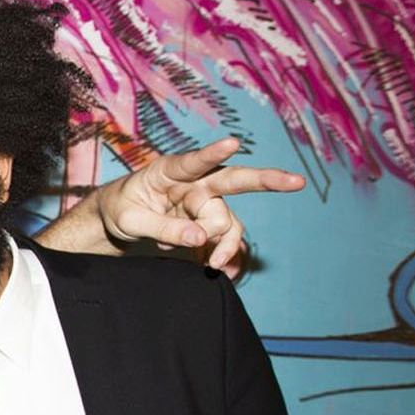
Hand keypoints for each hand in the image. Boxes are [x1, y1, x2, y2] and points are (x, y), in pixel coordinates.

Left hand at [98, 136, 304, 277]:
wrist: (118, 218)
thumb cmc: (121, 209)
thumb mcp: (129, 220)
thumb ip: (161, 227)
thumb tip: (198, 238)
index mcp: (170, 171)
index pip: (194, 161)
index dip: (213, 153)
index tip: (232, 143)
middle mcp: (194, 183)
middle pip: (235, 181)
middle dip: (267, 180)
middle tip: (296, 182)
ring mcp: (205, 203)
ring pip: (227, 222)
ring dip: (225, 244)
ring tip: (212, 266)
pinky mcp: (208, 224)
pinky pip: (225, 240)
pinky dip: (224, 256)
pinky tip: (222, 271)